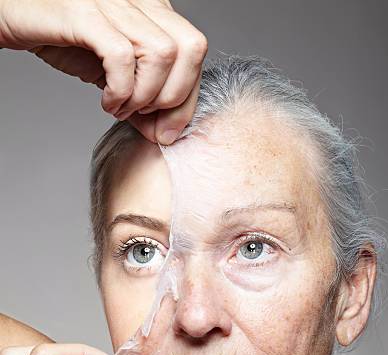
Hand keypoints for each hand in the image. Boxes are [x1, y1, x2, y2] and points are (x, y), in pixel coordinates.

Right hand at [0, 0, 207, 143]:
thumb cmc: (62, 37)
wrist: (13, 15)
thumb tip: (164, 134)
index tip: (166, 129)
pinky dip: (120, 90)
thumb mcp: (112, 71)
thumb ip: (142, 97)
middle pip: (190, 49)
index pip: (195, 51)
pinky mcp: (84, 13)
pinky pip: (122, 57)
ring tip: (119, 107)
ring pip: (161, 53)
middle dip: (173, 97)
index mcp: (152, 8)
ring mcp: (112, 2)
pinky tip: (106, 100)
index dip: (188, 97)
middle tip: (143, 115)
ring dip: (143, 95)